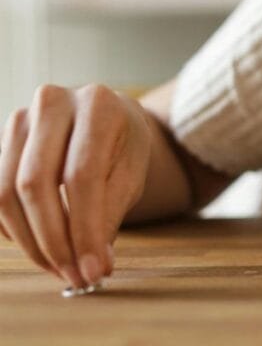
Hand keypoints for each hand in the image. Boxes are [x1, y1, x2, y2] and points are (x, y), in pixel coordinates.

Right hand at [0, 84, 152, 288]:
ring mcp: (18, 120)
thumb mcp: (132, 172)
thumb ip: (112, 213)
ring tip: (60, 267)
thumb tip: (94, 265)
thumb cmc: (122, 146)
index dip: (84, 228)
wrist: (104, 117)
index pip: (81, 175)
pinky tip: (39, 246)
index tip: (92, 269)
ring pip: (5, 192)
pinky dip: (13, 229)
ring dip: (30, 242)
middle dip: (53, 240)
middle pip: (35, 183)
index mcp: (97, 105)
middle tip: (74, 275)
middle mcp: (52, 103)